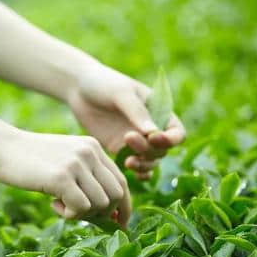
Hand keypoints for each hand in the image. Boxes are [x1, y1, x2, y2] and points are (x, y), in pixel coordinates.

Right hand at [0, 128, 130, 224]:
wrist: (0, 146)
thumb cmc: (28, 159)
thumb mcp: (63, 161)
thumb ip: (84, 177)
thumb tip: (106, 212)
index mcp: (93, 148)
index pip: (121, 182)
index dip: (122, 207)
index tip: (117, 223)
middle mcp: (90, 153)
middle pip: (116, 195)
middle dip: (102, 213)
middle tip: (77, 213)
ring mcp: (76, 164)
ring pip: (101, 204)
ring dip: (83, 214)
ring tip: (61, 205)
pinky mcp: (61, 177)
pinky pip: (81, 208)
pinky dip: (69, 214)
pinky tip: (52, 204)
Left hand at [66, 62, 185, 178]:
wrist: (79, 88)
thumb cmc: (104, 84)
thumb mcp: (121, 93)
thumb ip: (136, 112)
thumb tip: (153, 133)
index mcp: (159, 111)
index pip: (176, 132)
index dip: (170, 140)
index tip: (153, 138)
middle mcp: (151, 128)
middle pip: (162, 150)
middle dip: (149, 150)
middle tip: (127, 138)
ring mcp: (136, 140)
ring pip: (150, 161)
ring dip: (143, 164)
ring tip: (127, 161)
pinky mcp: (120, 148)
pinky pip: (135, 165)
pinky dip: (136, 172)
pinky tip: (129, 171)